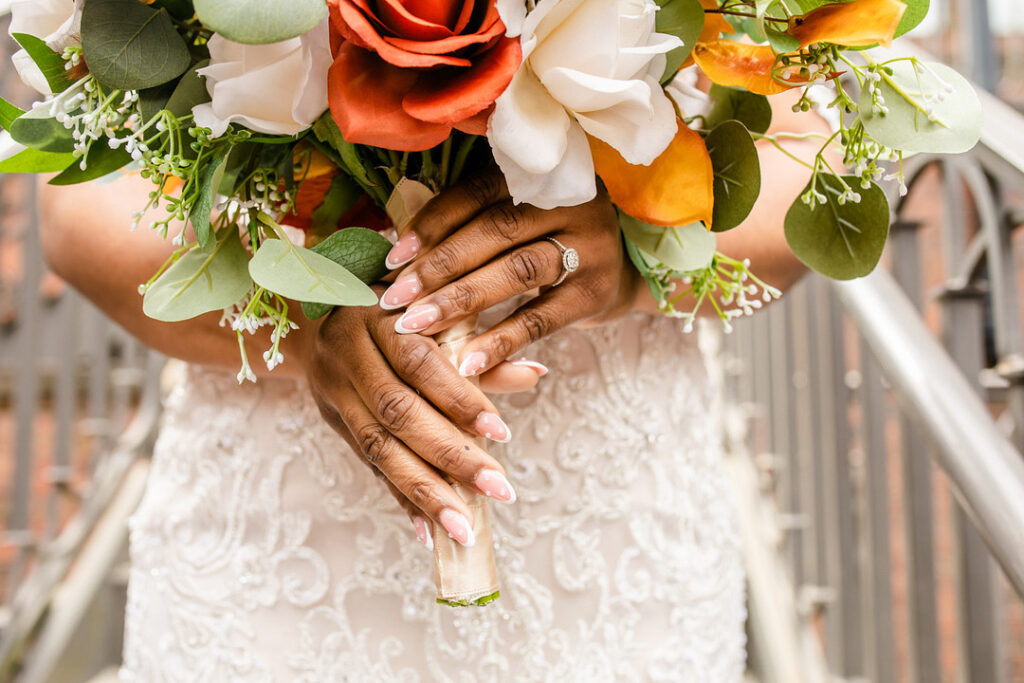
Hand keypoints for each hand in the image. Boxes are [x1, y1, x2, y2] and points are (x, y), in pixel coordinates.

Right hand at [299, 294, 538, 547]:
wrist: (317, 315)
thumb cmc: (397, 311)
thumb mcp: (434, 315)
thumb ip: (482, 348)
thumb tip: (536, 374)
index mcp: (376, 319)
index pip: (420, 364)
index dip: (459, 399)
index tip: (500, 433)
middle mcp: (347, 356)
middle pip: (398, 413)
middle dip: (450, 456)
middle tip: (497, 488)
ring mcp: (335, 393)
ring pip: (378, 448)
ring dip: (424, 491)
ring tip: (463, 526)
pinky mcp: (334, 423)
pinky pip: (368, 467)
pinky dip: (401, 499)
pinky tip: (428, 531)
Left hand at [379, 168, 638, 376]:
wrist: (617, 274)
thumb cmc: (545, 242)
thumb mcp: (517, 219)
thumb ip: (470, 223)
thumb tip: (394, 243)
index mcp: (542, 174)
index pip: (479, 192)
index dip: (433, 222)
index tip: (392, 256)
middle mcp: (572, 202)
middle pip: (497, 231)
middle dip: (440, 266)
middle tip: (395, 298)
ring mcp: (590, 247)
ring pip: (517, 270)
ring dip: (461, 300)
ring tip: (418, 326)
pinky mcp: (596, 293)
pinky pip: (541, 319)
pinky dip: (501, 341)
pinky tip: (466, 361)